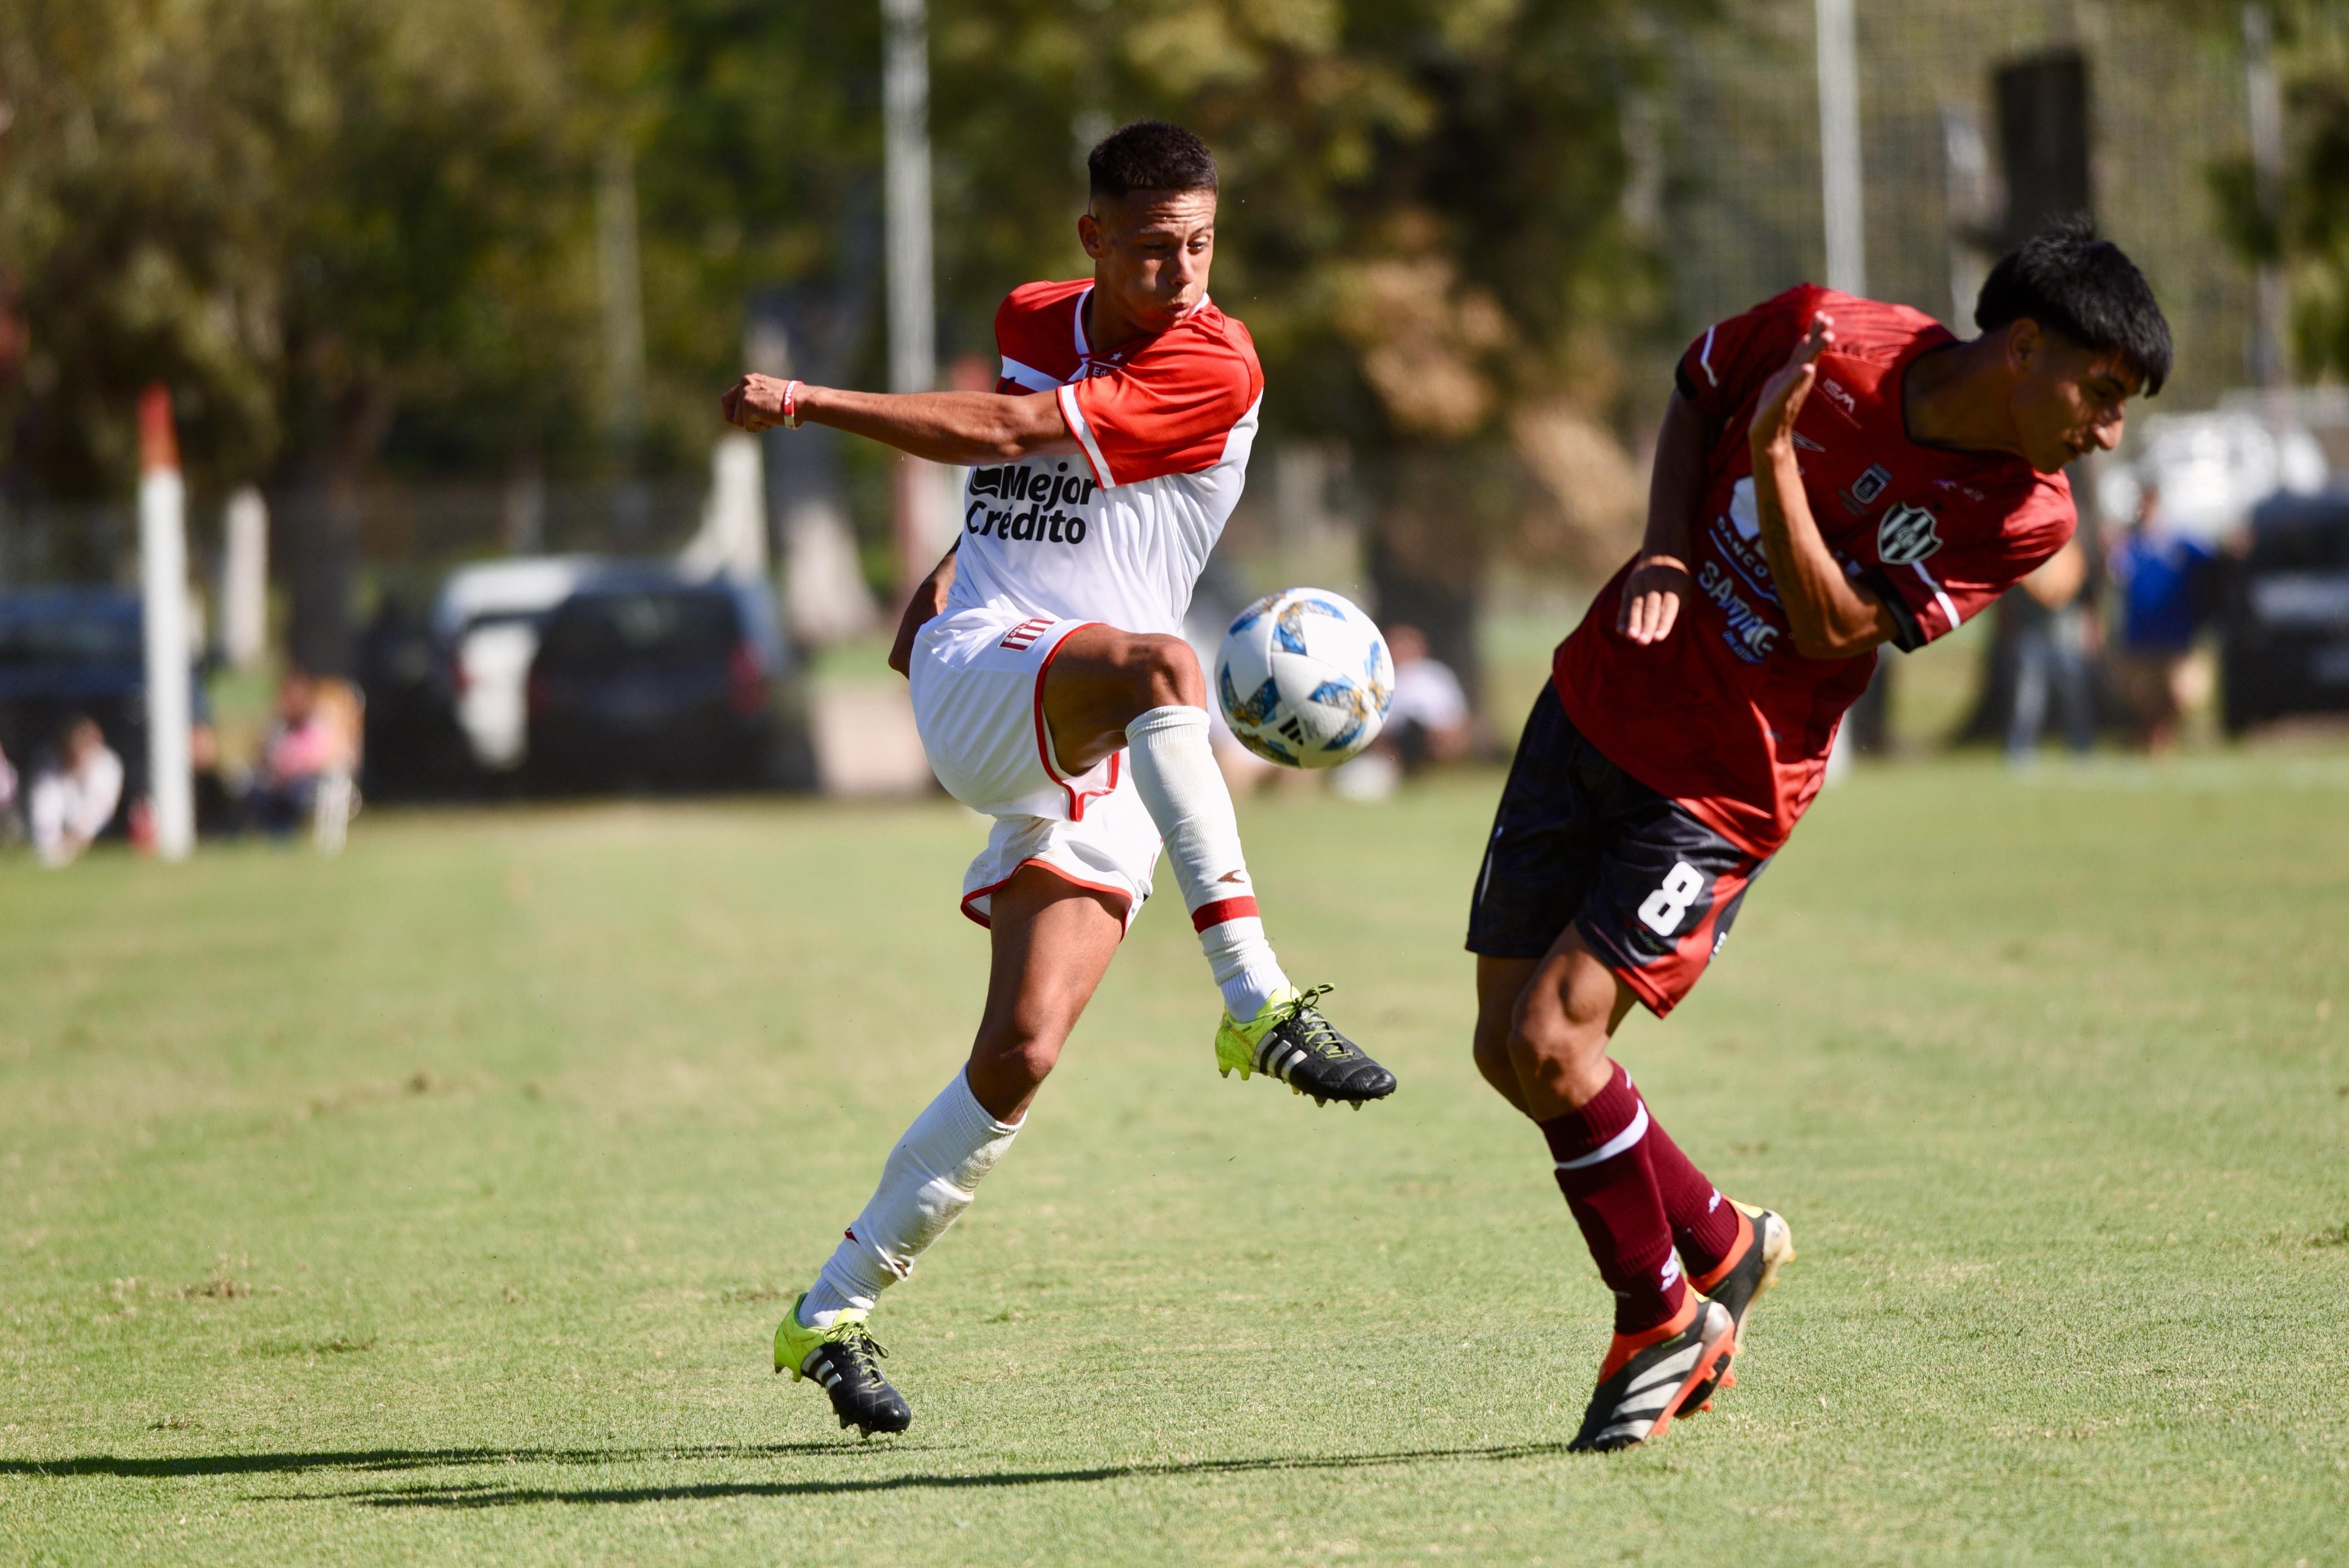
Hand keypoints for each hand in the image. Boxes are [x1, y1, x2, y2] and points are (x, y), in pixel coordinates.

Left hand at [720, 374, 795, 431]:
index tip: (742, 420)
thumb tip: (750, 416)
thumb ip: (757, 400)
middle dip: (741, 421)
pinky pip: (749, 427)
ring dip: (755, 424)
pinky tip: (772, 418)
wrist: (801, 401)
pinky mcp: (748, 405)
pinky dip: (761, 427)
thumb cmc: (793, 402)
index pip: (728, 399)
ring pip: (739, 422)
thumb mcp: (770, 396)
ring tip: (770, 415)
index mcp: (749, 380)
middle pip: (729, 412)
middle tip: (758, 421)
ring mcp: (745, 393)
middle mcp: (744, 383)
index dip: (733, 412)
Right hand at [1616, 554, 1689, 643]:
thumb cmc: (1678, 575)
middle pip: (1650, 607)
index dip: (1663, 623)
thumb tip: (1660, 627)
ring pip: (1636, 606)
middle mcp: (1655, 583)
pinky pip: (1625, 604)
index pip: (1668, 607)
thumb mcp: (1684, 587)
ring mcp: (1639, 583)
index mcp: (1673, 583)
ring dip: (1633, 623)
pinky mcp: (1629, 586)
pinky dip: (1623, 618)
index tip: (1658, 638)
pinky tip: (1622, 631)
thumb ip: (1674, 606)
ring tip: (1631, 637)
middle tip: (1643, 642)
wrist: (1662, 548)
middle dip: (1646, 625)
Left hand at [1747, 315, 1832, 453]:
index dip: (1815, 331)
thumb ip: (1796, 358)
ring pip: (1805, 365)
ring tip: (1825, 337)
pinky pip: (1791, 386)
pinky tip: (1806, 368)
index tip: (1822, 314)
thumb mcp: (1785, 376)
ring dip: (1815, 351)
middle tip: (1828, 319)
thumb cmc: (1776, 404)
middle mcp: (1798, 378)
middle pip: (1811, 353)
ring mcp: (1791, 389)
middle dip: (1819, 336)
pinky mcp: (1781, 400)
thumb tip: (1805, 338)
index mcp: (1797, 372)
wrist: (1769, 434)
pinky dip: (1799, 376)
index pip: (1808, 347)